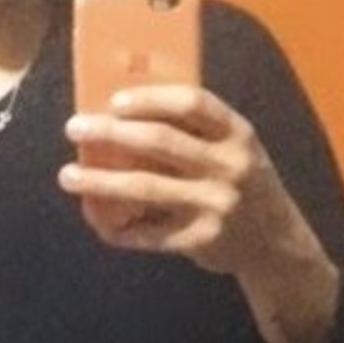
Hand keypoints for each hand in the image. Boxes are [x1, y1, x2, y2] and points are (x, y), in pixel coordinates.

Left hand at [59, 84, 339, 342]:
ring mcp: (215, 206)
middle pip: (161, 143)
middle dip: (111, 134)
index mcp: (237, 134)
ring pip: (146, 188)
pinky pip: (149, 233)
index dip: (150, 99)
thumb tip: (128, 109)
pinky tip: (95, 217)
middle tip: (75, 128)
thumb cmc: (243, 183)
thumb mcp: (236, 147)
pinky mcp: (201, 241)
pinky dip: (118, 227)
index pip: (193, 104)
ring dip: (100, 181)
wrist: (276, 243)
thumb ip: (198, 130)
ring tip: (67, 175)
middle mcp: (229, 167)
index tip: (114, 100)